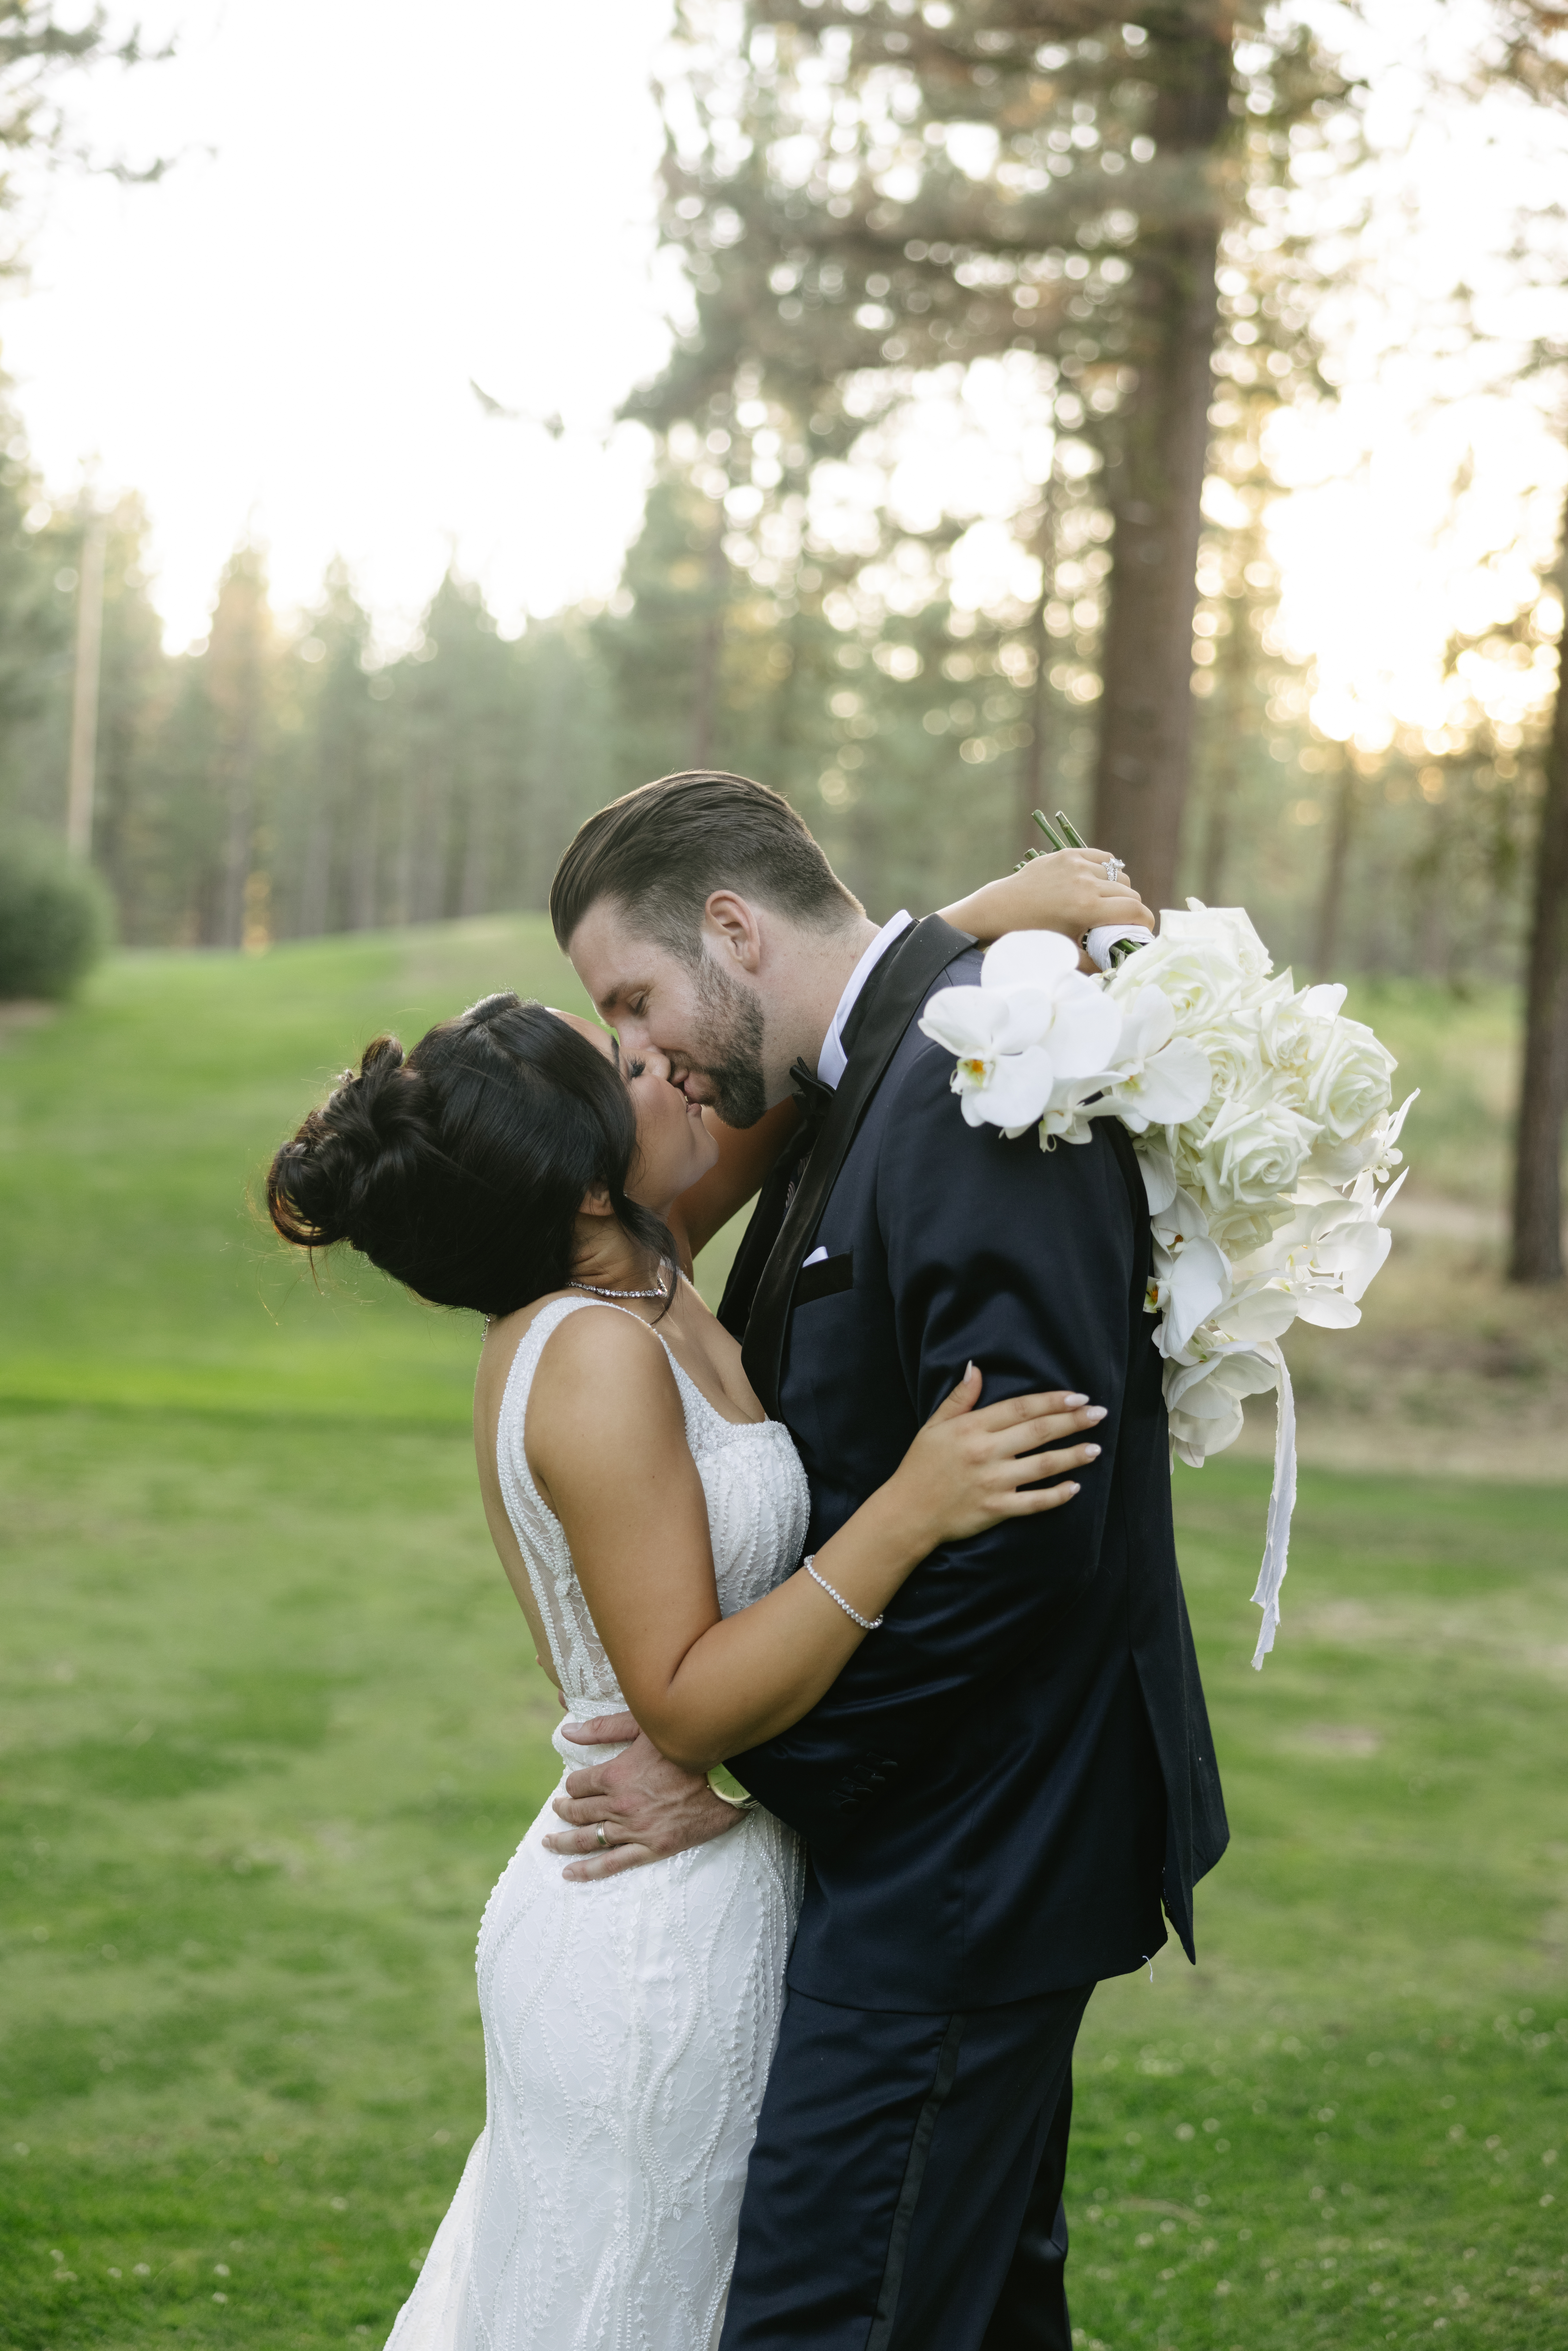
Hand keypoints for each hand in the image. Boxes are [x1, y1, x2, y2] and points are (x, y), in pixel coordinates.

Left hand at [543, 1715, 743, 1880]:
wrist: (729, 1776)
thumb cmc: (688, 1745)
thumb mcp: (644, 1728)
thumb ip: (604, 1729)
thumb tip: (568, 1732)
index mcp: (615, 1775)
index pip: (579, 1784)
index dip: (573, 1784)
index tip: (574, 1785)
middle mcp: (620, 1805)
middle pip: (579, 1812)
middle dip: (564, 1811)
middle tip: (557, 1811)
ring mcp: (635, 1830)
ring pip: (590, 1839)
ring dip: (565, 1842)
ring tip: (549, 1843)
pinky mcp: (653, 1848)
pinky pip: (613, 1864)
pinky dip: (588, 1871)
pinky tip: (570, 1873)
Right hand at [891, 1367, 1106, 1548]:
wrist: (907, 1512)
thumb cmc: (921, 1466)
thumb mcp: (934, 1426)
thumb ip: (959, 1398)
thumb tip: (975, 1368)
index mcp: (972, 1428)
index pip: (1020, 1408)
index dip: (1051, 1401)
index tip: (1077, 1396)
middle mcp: (986, 1453)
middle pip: (1038, 1432)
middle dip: (1072, 1421)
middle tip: (1099, 1413)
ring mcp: (993, 1483)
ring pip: (1042, 1466)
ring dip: (1073, 1456)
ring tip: (1096, 1448)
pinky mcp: (996, 1510)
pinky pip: (1034, 1503)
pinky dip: (1057, 1496)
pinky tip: (1076, 1487)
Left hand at [943, 849, 1153, 949]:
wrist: (1000, 909)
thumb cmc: (1031, 935)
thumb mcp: (1063, 952)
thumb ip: (1093, 962)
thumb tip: (1117, 966)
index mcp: (1087, 908)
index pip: (1135, 910)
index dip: (1145, 922)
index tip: (1141, 930)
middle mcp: (1086, 882)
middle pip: (1129, 892)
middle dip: (1131, 909)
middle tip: (1121, 921)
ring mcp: (1077, 864)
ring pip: (1118, 875)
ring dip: (1119, 889)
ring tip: (1108, 902)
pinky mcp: (1068, 854)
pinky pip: (1102, 858)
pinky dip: (1106, 870)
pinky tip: (1098, 882)